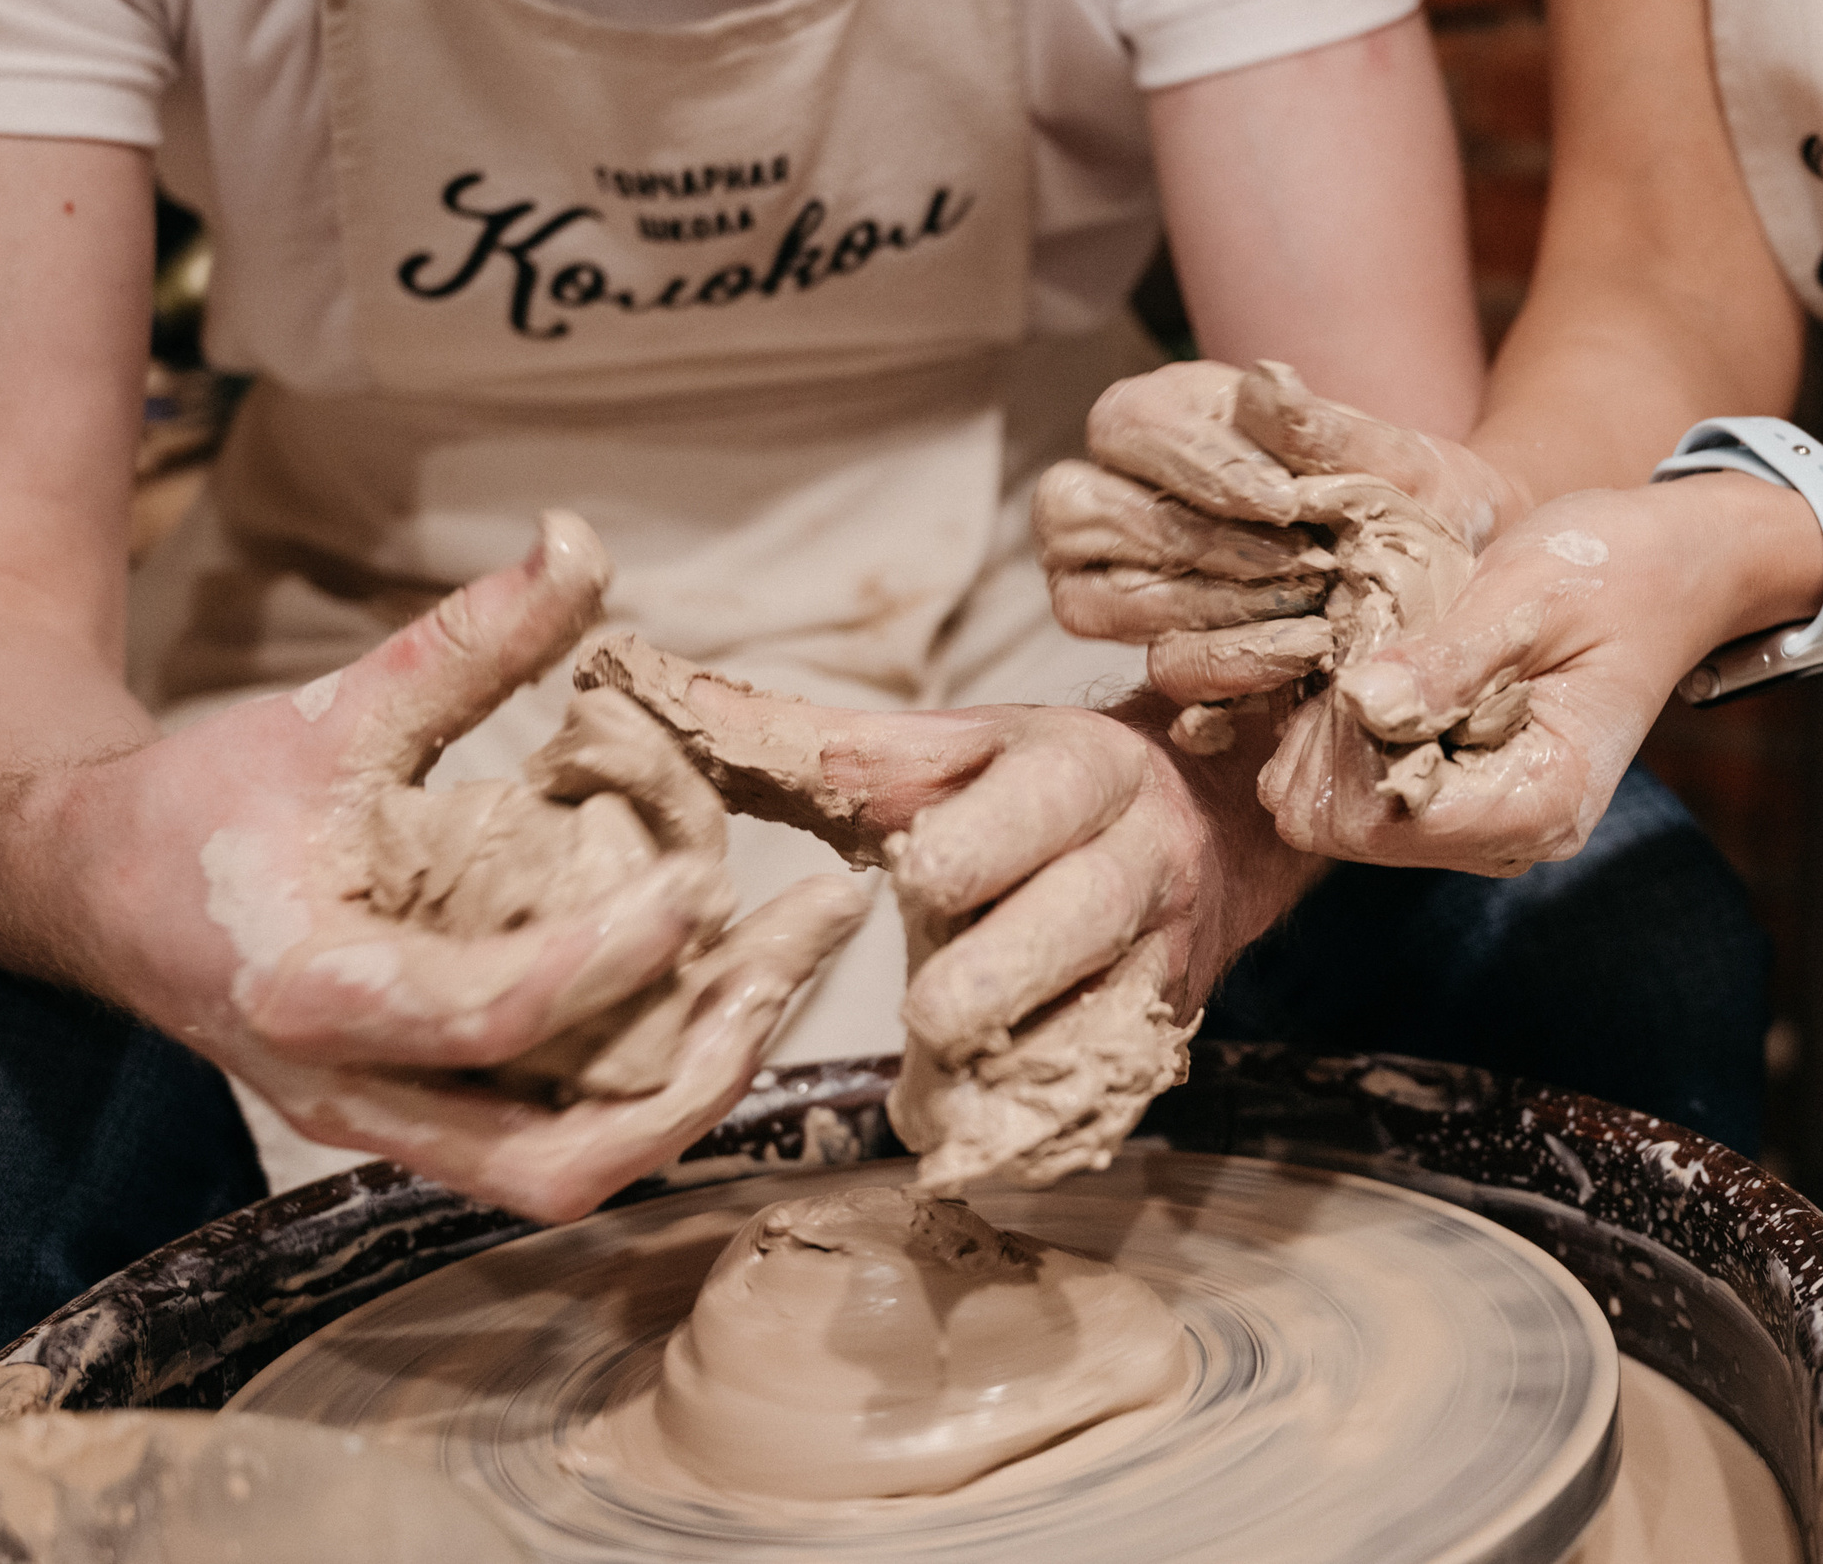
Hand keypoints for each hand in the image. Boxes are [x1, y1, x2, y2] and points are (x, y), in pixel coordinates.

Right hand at [42, 514, 867, 1221]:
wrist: (102, 892)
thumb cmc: (213, 803)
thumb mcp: (333, 711)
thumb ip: (466, 642)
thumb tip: (580, 541)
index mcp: (312, 994)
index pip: (485, 1012)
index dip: (607, 957)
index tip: (702, 881)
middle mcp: (357, 1097)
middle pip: (557, 1160)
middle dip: (699, 1068)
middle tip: (796, 949)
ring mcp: (398, 1130)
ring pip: (572, 1172)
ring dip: (698, 1085)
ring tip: (788, 966)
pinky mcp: (433, 1129)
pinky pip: (563, 1144)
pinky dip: (658, 1085)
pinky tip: (732, 987)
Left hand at [576, 635, 1314, 1192]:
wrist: (1201, 832)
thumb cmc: (1021, 792)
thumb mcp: (930, 751)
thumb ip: (791, 737)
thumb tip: (622, 681)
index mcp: (1078, 770)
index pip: (1035, 811)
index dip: (972, 851)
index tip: (915, 879)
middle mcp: (1138, 860)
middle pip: (1077, 922)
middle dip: (997, 976)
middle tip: (930, 1015)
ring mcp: (1161, 958)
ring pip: (1100, 1028)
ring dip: (1013, 1075)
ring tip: (938, 1104)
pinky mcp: (1162, 1039)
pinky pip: (1108, 1102)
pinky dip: (1036, 1133)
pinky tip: (974, 1141)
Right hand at [1036, 360, 1527, 712]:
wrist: (1452, 574)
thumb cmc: (1409, 495)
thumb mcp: (1390, 457)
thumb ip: (1325, 427)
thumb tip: (1267, 380)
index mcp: (1163, 416)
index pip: (1128, 426)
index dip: (1196, 467)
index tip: (1285, 502)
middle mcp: (1115, 494)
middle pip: (1077, 513)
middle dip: (1196, 544)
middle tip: (1303, 563)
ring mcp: (1118, 582)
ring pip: (1088, 603)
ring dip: (1203, 610)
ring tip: (1309, 614)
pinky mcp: (1159, 652)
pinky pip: (1157, 669)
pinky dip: (1228, 667)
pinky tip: (1301, 656)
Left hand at [1259, 480, 1788, 875]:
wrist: (1668, 572)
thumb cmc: (1615, 570)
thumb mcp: (1531, 591)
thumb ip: (1449, 657)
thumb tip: (1364, 702)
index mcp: (1545, 800)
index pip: (1393, 818)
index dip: (1352, 739)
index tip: (1372, 657)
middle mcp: (1510, 836)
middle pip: (1352, 828)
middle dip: (1336, 737)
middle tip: (1374, 647)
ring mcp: (1478, 827)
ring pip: (1339, 816)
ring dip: (1336, 733)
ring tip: (1385, 656)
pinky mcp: (1452, 803)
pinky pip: (1354, 793)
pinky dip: (1345, 735)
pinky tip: (1383, 676)